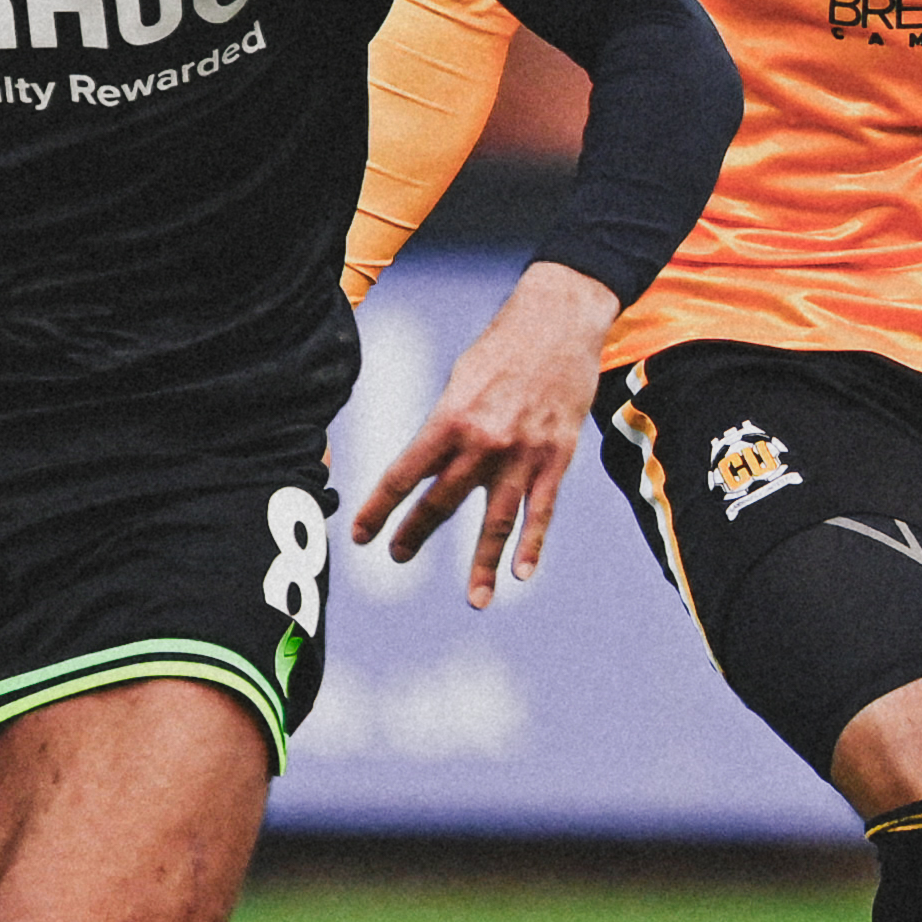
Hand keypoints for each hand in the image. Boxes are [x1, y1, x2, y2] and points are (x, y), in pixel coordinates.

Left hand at [351, 262, 619, 608]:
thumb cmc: (503, 347)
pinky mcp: (557, 458)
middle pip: (442, 502)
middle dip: (415, 533)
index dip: (379, 508)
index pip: (404, 475)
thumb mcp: (460, 379)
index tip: (361, 534)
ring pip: (496, 521)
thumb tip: (430, 464)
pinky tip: (522, 574)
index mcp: (451, 419)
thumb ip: (446, 426)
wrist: (559, 321)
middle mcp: (483, 443)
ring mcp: (523, 455)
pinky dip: (533, 545)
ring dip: (482, 565)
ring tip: (475, 600)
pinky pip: (542, 511)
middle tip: (398, 556)